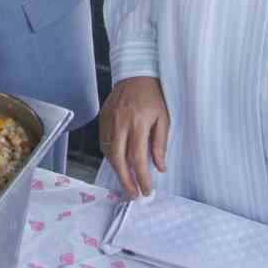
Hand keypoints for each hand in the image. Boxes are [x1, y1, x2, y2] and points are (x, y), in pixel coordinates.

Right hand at [99, 76, 169, 197]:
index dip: (142, 177)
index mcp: (138, 123)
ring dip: (117, 169)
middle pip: (118, 159)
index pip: (137, 158)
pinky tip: (118, 162)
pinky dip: (110, 155)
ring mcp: (109, 120)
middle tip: (132, 194)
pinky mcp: (102, 117)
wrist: (135, 73)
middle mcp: (120, 123)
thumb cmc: (154, 96)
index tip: (146, 191)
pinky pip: (103, 141)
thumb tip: (160, 167)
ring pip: (108, 152)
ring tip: (127, 180)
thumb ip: (160, 143)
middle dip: (125, 180)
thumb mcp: (164, 118)